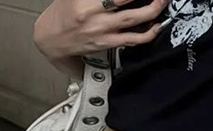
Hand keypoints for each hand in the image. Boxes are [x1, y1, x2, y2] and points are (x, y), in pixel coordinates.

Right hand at [34, 0, 168, 66]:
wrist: (50, 39)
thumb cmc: (62, 12)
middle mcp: (93, 13)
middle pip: (125, 0)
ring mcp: (100, 30)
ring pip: (131, 20)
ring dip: (151, 12)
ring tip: (162, 3)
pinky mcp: (104, 44)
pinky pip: (129, 40)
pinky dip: (145, 35)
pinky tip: (155, 27)